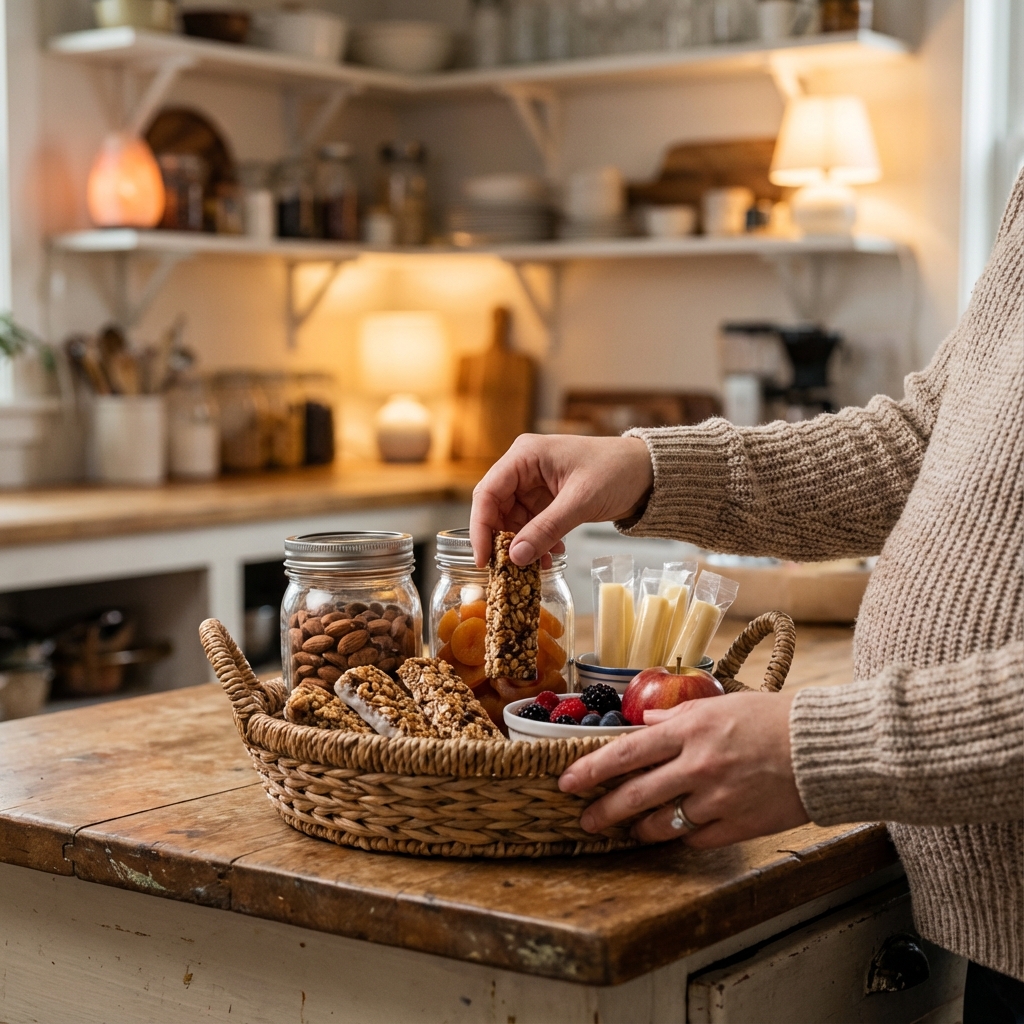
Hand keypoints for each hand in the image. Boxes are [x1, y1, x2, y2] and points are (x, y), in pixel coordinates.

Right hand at [470, 434, 652, 566]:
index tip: (484, 558)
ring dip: (523, 545)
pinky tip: (553, 555)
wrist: (648, 472)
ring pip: (513, 521)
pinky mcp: (547, 499)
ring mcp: (534, 484)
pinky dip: (538, 542)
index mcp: (525, 455)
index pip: (488, 492)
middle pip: (496, 509)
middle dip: (504, 541)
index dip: (481, 527)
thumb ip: (546, 529)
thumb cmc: (617, 470)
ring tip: (539, 566)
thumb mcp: (579, 501)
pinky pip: (531, 525)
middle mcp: (524, 467)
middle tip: (510, 569)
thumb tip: (515, 557)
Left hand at [558, 692, 808, 847]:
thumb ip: (677, 715)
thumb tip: (645, 720)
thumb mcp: (720, 705)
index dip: (591, 770)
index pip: (626, 753)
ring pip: (662, 824)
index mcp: (689, 731)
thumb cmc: (771, 719)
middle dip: (604, 812)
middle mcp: (697, 766)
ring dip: (640, 829)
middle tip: (586, 820)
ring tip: (631, 829)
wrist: (821, 749)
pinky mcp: (737, 825)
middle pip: (636, 796)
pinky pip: (695, 838)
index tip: (567, 782)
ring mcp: (717, 799)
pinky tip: (676, 833)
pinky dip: (682, 837)